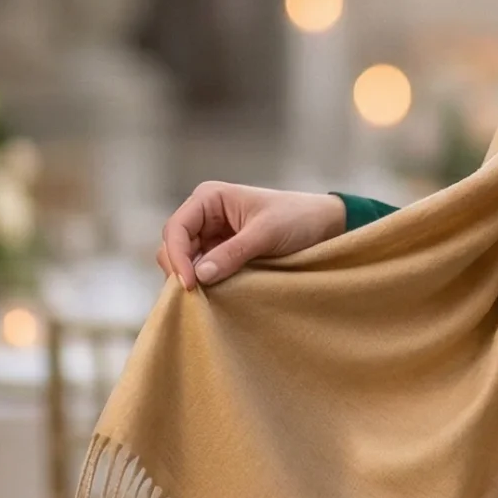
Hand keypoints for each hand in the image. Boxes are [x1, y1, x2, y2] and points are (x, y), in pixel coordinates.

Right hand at [157, 183, 347, 289]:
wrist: (323, 225)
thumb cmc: (297, 218)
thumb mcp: (265, 234)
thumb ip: (232, 253)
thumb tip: (200, 275)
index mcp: (210, 198)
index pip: (176, 228)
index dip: (177, 256)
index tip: (190, 284)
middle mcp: (204, 214)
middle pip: (174, 246)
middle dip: (180, 270)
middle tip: (194, 297)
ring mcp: (211, 235)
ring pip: (184, 261)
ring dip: (190, 278)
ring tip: (202, 299)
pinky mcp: (220, 253)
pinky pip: (201, 270)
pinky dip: (202, 283)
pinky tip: (210, 296)